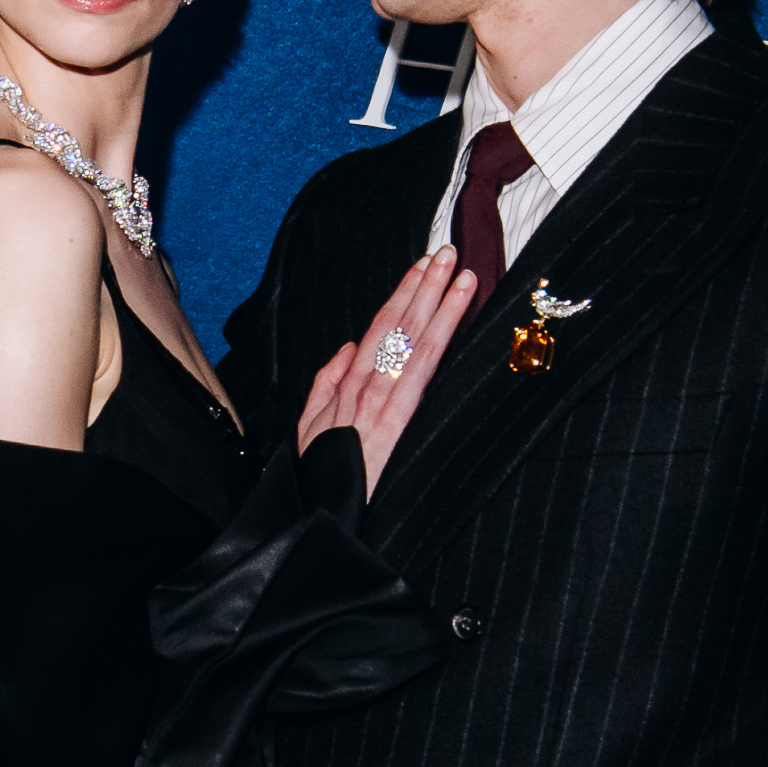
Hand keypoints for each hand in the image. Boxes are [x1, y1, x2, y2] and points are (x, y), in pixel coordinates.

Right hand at [299, 250, 475, 480]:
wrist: (315, 515)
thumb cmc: (316, 477)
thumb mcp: (308, 428)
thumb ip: (325, 384)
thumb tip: (346, 349)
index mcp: (347, 385)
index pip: (379, 328)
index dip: (402, 294)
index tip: (423, 267)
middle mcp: (363, 385)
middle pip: (397, 324)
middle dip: (423, 285)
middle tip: (447, 251)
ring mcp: (379, 400)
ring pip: (411, 338)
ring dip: (437, 301)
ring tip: (459, 272)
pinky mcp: (394, 421)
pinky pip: (419, 370)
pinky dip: (436, 337)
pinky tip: (450, 315)